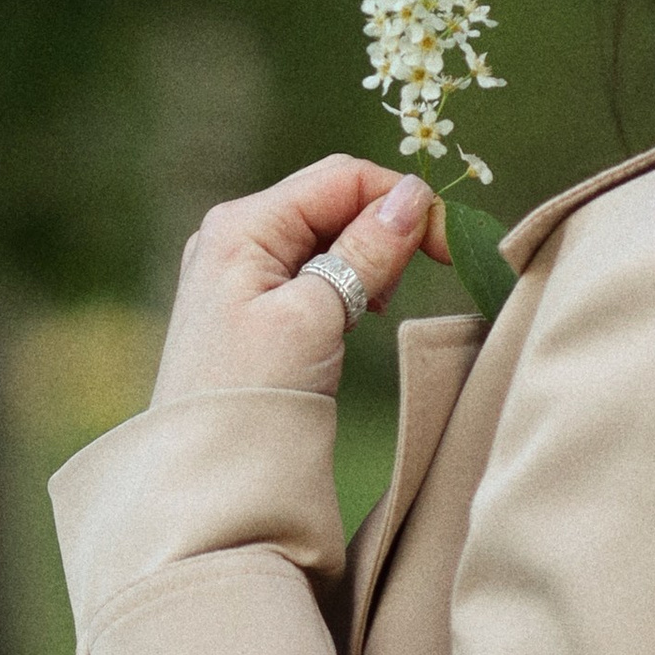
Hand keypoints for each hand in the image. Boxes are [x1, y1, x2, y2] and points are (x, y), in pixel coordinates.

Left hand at [151, 157, 450, 403]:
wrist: (207, 476)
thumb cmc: (251, 394)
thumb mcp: (314, 317)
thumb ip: (365, 251)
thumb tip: (413, 196)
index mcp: (242, 224)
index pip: (340, 178)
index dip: (400, 201)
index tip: (448, 244)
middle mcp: (236, 235)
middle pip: (334, 201)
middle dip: (383, 231)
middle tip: (408, 284)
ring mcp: (242, 270)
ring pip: (330, 237)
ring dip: (368, 261)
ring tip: (376, 309)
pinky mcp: (253, 305)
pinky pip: (316, 271)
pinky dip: (349, 284)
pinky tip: (358, 316)